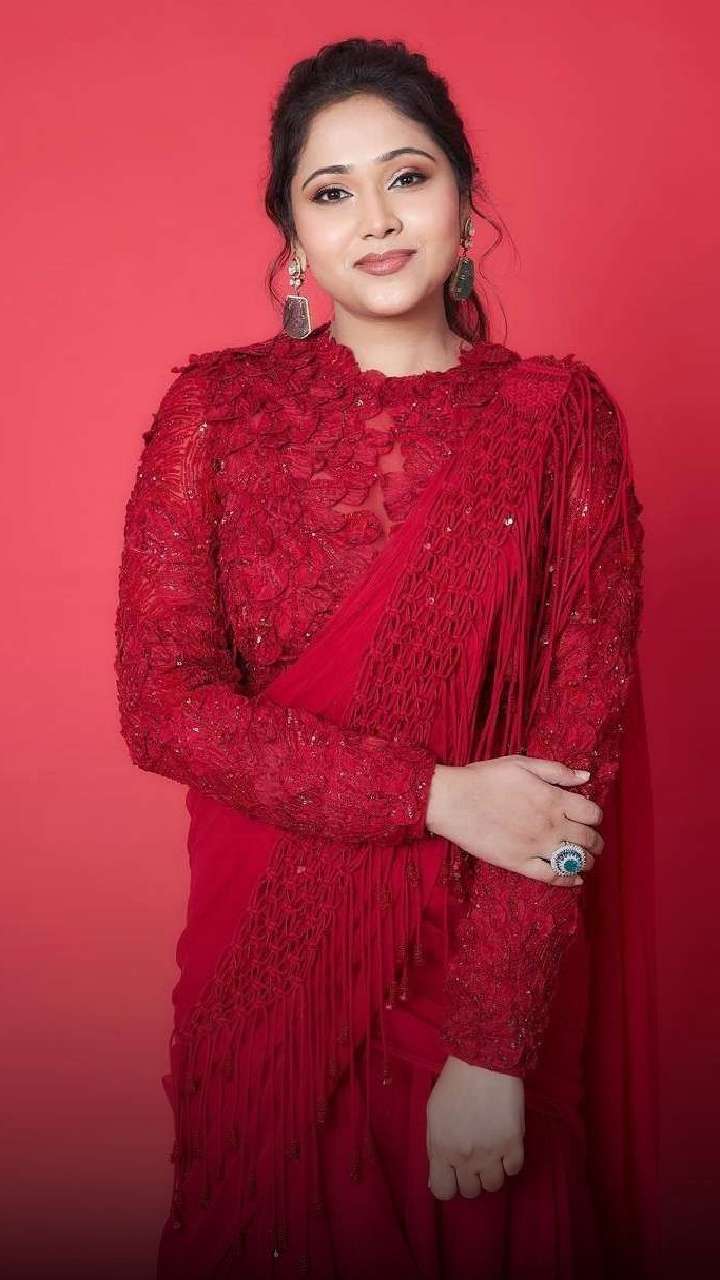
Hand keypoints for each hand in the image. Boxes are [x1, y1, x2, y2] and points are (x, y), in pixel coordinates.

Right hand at [425, 754, 603, 885]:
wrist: (454, 801)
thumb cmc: (485, 778)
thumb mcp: (522, 764)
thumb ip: (557, 771)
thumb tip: (586, 776)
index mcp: (554, 799)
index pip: (592, 813)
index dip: (596, 816)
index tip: (590, 818)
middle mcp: (551, 825)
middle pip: (589, 839)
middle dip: (596, 842)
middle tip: (594, 843)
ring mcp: (536, 847)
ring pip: (575, 860)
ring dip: (588, 861)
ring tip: (587, 860)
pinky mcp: (520, 863)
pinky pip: (552, 877)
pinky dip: (568, 880)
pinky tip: (575, 879)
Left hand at [426, 1056, 524, 1198]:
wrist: (484, 1060)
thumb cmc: (454, 1084)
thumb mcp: (434, 1115)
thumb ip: (434, 1149)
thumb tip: (436, 1180)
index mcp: (441, 1149)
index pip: (443, 1192)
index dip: (449, 1184)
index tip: (454, 1173)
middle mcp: (465, 1157)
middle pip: (471, 1191)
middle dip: (471, 1177)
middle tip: (474, 1157)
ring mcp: (491, 1153)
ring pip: (494, 1186)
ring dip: (492, 1172)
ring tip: (491, 1151)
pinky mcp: (514, 1144)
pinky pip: (514, 1170)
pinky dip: (510, 1160)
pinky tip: (505, 1143)